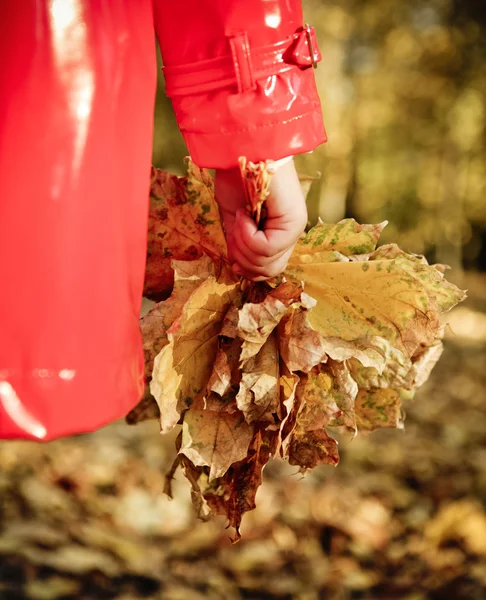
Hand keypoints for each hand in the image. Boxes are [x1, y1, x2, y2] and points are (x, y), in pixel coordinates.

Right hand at [215, 159, 306, 280]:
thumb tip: (238, 268)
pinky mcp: (294, 220)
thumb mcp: (234, 220)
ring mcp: (295, 227)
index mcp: (278, 234)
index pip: (269, 271)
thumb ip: (240, 244)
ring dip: (244, 245)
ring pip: (268, 263)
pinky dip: (247, 235)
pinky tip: (245, 213)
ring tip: (241, 218)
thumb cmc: (236, 178)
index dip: (247, 270)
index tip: (232, 257)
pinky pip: (267, 247)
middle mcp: (291, 233)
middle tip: (235, 231)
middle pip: (269, 272)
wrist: (240, 149)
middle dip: (243, 259)